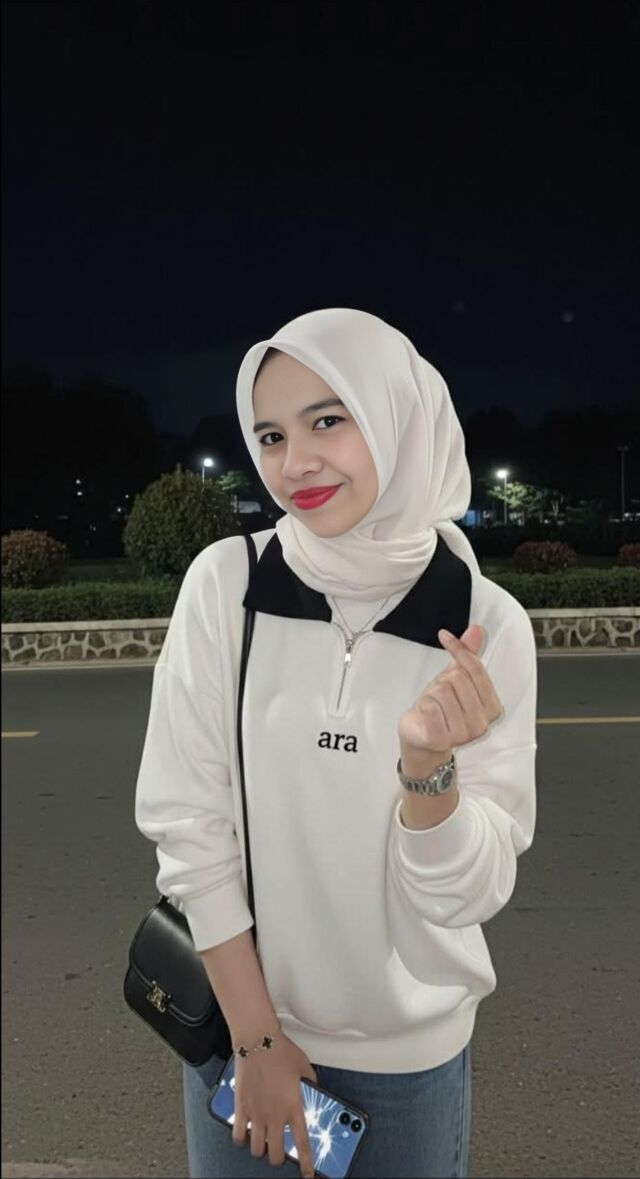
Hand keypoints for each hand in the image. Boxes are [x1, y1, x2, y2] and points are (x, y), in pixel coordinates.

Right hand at [232, 1030, 317, 1176]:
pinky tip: (245, 1133)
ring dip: (261, 1149)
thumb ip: (310, 1082)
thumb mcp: (304, 1067)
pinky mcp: (241, 1108)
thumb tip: (314, 1087)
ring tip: (262, 1141)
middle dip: (279, 1158)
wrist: (258, 1040)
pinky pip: (238, 1136)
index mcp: (294, 1108)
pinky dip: (241, 1140)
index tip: (308, 1175)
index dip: (307, 1164)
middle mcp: (275, 1116)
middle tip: (279, 1152)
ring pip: (257, 1150)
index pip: (302, 1144)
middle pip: (276, 1155)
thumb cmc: (281, 1051)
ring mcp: (256, 1114)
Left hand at [398, 625, 503, 758]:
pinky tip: (426, 717)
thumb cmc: (441, 708)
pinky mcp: (441, 739)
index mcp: (492, 708)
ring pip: (442, 691)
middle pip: (457, 678)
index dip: (458, 649)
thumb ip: (469, 654)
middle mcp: (481, 723)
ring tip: (433, 707)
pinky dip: (423, 706)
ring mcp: (462, 734)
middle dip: (443, 681)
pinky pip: (430, 707)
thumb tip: (476, 629)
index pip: (475, 668)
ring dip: (431, 695)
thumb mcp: (455, 678)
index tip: (444, 636)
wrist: (422, 738)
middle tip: (439, 695)